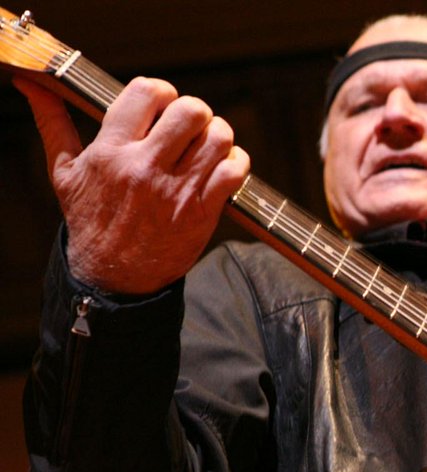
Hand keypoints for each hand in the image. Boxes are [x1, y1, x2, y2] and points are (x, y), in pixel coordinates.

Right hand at [14, 76, 249, 294]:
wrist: (112, 276)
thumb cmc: (90, 219)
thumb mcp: (65, 172)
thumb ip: (53, 123)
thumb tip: (34, 85)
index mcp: (110, 152)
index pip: (146, 93)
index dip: (162, 92)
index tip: (163, 105)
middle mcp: (144, 168)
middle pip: (191, 111)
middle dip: (195, 112)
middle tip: (190, 127)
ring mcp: (176, 191)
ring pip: (217, 138)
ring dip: (219, 135)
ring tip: (208, 145)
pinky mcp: (201, 213)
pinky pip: (234, 172)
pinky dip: (237, 163)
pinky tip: (223, 167)